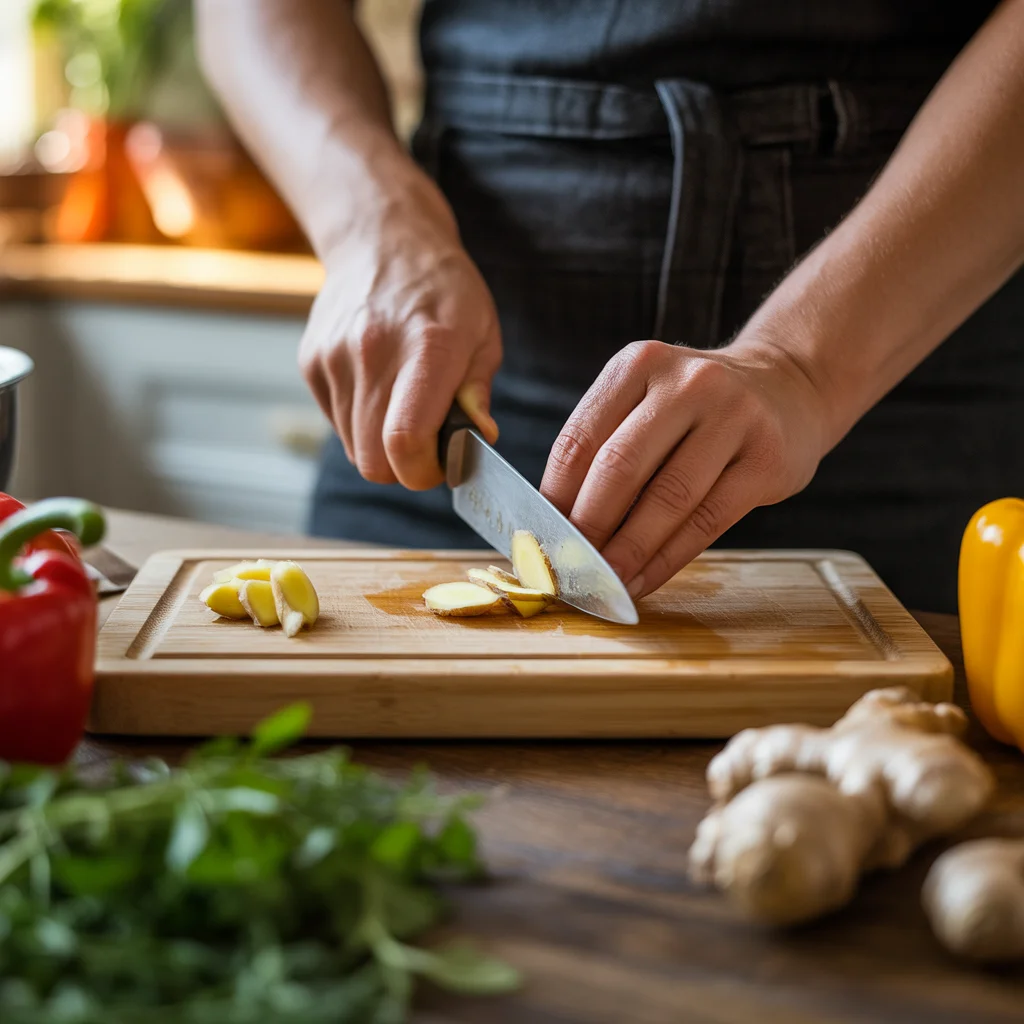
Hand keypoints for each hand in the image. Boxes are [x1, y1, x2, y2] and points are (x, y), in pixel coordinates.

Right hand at [299, 179, 500, 489]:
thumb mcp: (483, 334)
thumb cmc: (444, 290)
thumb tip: (478, 440)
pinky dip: (359, 423)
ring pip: (353, 448)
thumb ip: (478, 394)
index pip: (405, 440)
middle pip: (374, 460)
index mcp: (428, 347)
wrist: (381, 239)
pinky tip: (379, 388)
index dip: (422, 471)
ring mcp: (335, 357)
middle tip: (426, 444)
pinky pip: (336, 423)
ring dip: (380, 445)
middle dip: (403, 468)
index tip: (440, 464)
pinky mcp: (311, 361)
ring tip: (403, 406)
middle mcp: (373, 352)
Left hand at [540, 339, 829, 598]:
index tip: (538, 540)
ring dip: (628, 552)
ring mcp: (734, 417)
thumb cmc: (698, 409)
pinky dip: (668, 559)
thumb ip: (604, 447)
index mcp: (639, 365)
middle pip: (619, 467)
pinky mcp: (767, 459)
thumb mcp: (647, 400)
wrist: (789, 385)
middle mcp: (687, 383)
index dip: (554, 498)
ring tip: (604, 584)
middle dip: (587, 529)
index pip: (580, 439)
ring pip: (667, 498)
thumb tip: (555, 525)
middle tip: (567, 569)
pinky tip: (645, 581)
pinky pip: (707, 521)